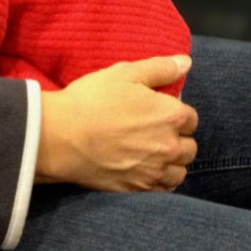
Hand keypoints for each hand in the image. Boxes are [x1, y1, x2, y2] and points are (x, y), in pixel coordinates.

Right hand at [36, 55, 197, 192]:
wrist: (60, 138)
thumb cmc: (91, 101)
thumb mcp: (125, 74)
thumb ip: (160, 68)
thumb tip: (185, 62)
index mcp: (170, 115)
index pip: (190, 118)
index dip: (176, 113)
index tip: (160, 112)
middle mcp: (169, 145)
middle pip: (190, 146)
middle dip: (178, 138)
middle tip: (157, 133)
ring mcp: (154, 170)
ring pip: (180, 170)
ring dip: (173, 162)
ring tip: (155, 154)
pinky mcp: (138, 188)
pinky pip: (165, 188)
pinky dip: (162, 180)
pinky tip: (149, 171)